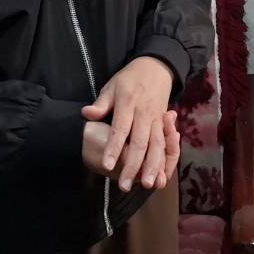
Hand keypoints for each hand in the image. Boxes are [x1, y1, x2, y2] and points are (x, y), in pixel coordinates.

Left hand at [82, 58, 174, 191]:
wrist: (157, 67)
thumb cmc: (130, 79)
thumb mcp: (112, 86)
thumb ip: (101, 103)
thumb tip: (86, 114)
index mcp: (128, 103)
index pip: (120, 129)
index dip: (114, 147)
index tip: (107, 165)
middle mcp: (145, 113)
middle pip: (140, 142)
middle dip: (134, 166)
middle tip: (126, 185)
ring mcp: (157, 119)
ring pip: (157, 146)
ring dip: (154, 167)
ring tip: (149, 185)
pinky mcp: (165, 124)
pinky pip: (167, 145)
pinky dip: (166, 161)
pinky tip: (163, 176)